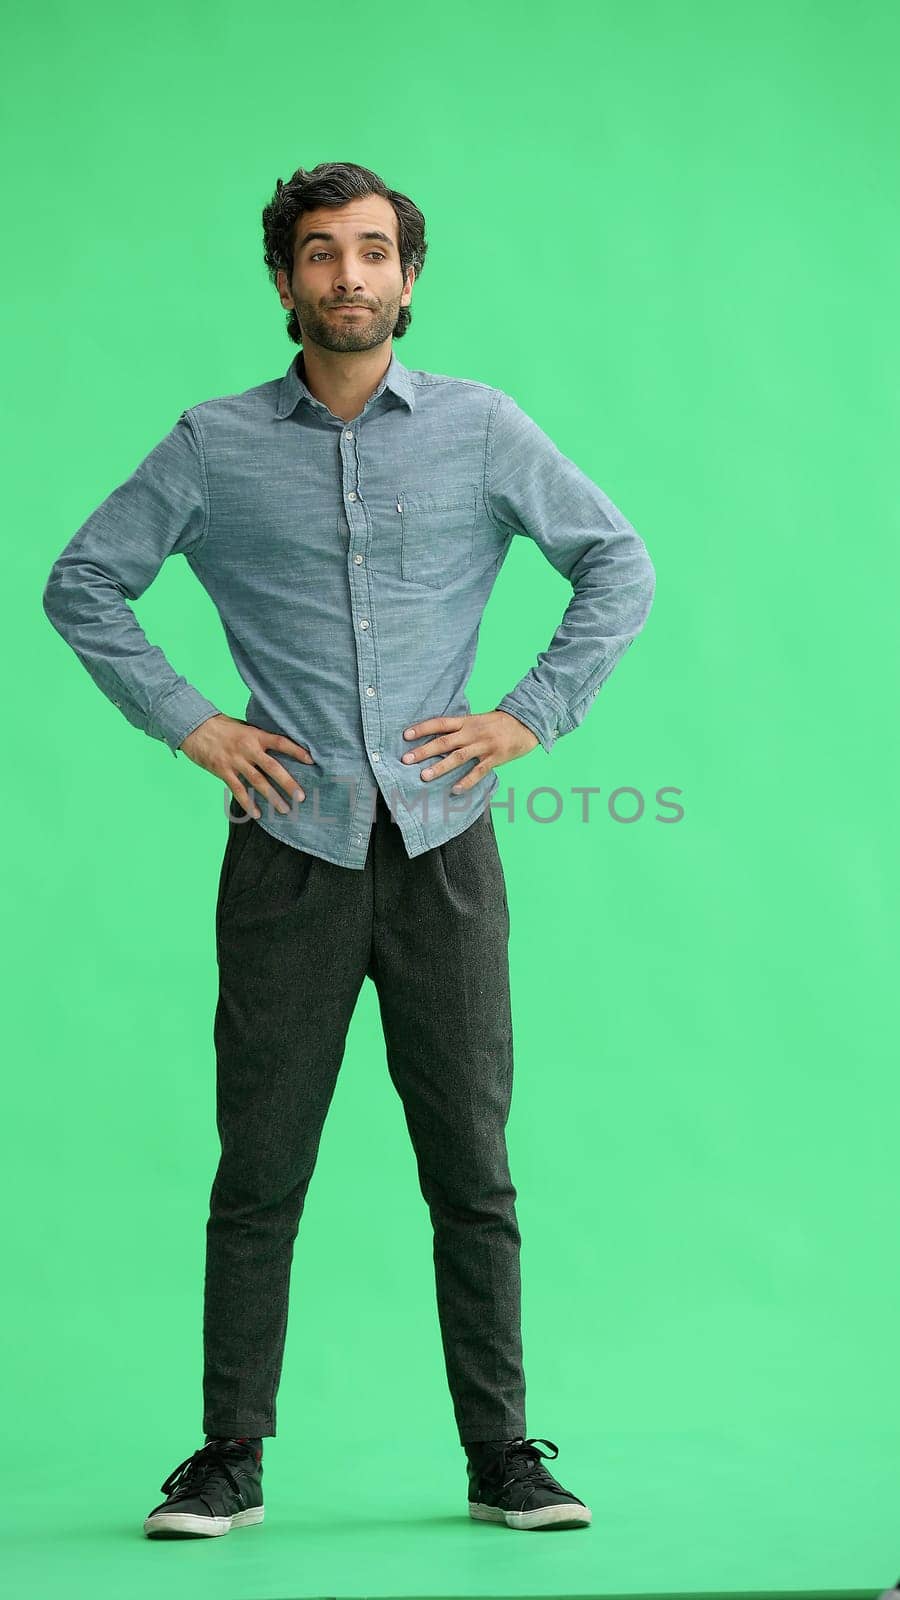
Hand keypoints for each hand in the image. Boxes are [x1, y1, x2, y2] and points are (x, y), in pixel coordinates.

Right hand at [179, 714, 314, 817]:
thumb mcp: (244, 728)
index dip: (296, 751)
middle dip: (288, 783)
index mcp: (255, 735)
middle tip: (300, 797)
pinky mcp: (223, 771)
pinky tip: (257, 813)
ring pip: (257, 782)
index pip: (281, 742)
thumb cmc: (222, 727)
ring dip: (272, 797)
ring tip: (284, 809)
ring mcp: (235, 761)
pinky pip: (238, 790)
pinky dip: (248, 803)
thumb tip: (279, 749)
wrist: (195, 727)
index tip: (311, 761)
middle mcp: (248, 748)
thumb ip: (259, 738)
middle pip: (273, 767)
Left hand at [400, 709, 539, 793]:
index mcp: (466, 721)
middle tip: (406, 759)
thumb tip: (436, 737)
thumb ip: (459, 727)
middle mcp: (472, 733)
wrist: (526, 723)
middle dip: (424, 751)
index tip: (405, 735)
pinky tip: (455, 790)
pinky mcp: (495, 758)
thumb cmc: (498, 723)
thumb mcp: (477, 720)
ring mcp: (483, 746)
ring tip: (423, 776)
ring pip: (458, 757)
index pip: (440, 723)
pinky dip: (467, 781)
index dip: (422, 728)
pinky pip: (478, 772)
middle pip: (444, 741)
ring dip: (440, 767)